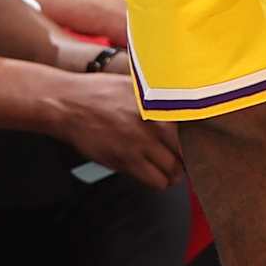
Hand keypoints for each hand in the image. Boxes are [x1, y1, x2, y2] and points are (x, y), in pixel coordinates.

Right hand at [45, 73, 185, 190]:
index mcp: (158, 104)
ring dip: (173, 174)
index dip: (196, 140)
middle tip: (183, 161)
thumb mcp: (133, 84)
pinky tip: (155, 175)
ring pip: (172, 171)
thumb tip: (176, 101)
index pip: (191, 129)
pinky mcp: (125, 161)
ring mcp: (139, 144)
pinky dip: (158, 181)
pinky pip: (153, 180)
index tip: (197, 144)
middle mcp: (153, 125)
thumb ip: (156, 96)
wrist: (68, 104)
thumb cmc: (97, 92)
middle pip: (185, 153)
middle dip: (186, 161)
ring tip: (170, 171)